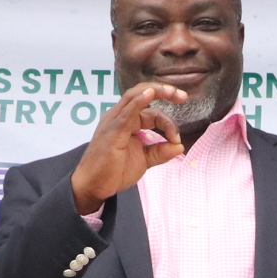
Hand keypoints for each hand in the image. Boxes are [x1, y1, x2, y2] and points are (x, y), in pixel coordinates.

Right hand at [69, 82, 189, 212]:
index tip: (176, 139)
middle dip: (164, 92)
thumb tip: (180, 146)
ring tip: (174, 92)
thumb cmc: (113, 172)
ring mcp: (114, 121)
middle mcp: (119, 116)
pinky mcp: (112, 130)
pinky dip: (139, 101)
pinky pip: (127, 111)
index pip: (151, 112)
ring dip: (156, 92)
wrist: (93, 186)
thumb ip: (160, 152)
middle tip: (183, 96)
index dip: (167, 122)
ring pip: (135, 97)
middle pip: (143, 96)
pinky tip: (150, 94)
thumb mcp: (144, 160)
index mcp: (127, 121)